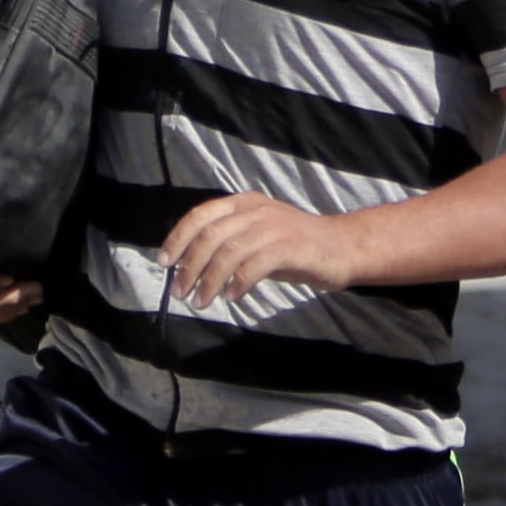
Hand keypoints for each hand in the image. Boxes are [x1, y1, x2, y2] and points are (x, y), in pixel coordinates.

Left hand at [157, 192, 364, 311]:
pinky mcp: (290, 247)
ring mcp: (274, 227)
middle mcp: (256, 210)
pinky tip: (231, 297)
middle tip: (180, 293)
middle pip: (210, 236)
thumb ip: (227, 242)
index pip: (200, 215)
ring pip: (229, 252)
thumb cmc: (293, 246)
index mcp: (243, 203)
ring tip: (201, 302)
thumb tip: (188, 265)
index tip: (164, 263)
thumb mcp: (255, 235)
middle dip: (189, 266)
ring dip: (209, 280)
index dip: (178, 239)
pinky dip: (238, 283)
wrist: (341, 247)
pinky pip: (255, 265)